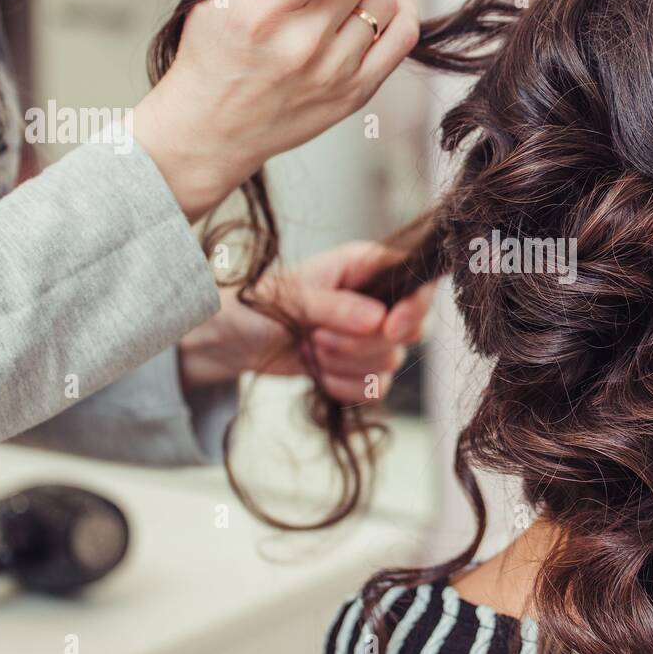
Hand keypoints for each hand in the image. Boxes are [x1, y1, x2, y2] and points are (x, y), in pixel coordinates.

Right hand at [133, 0, 419, 219]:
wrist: (209, 131)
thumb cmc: (211, 54)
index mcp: (262, 13)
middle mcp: (301, 46)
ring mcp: (332, 74)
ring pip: (384, 2)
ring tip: (341, 1)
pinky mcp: (353, 96)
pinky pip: (402, 40)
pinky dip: (399, 16)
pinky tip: (376, 14)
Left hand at [178, 241, 433, 401]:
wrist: (235, 338)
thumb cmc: (259, 304)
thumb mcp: (294, 298)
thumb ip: (337, 307)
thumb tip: (380, 320)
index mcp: (366, 267)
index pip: (417, 282)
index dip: (413, 308)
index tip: (388, 328)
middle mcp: (377, 299)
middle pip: (409, 331)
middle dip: (361, 344)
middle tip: (318, 335)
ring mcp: (372, 335)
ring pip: (389, 362)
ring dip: (344, 364)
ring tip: (309, 348)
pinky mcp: (361, 367)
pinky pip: (375, 387)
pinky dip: (343, 386)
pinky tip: (317, 372)